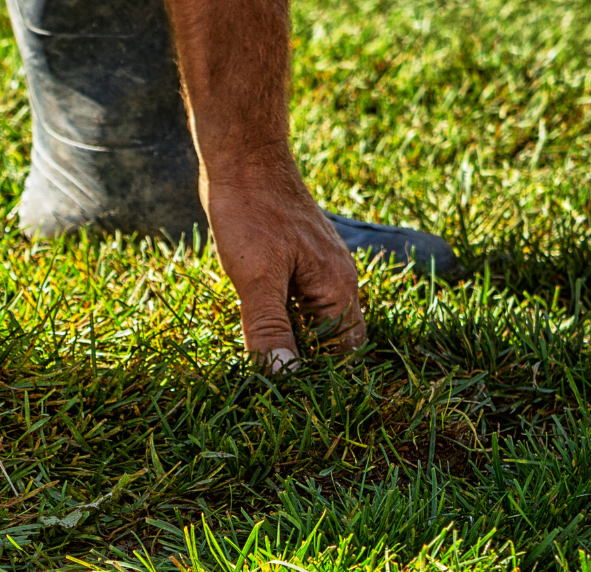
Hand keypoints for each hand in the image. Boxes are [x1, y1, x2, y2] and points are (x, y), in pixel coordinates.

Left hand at [204, 156, 364, 369]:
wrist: (243, 157)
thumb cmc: (252, 212)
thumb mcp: (256, 280)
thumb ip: (270, 329)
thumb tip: (285, 378)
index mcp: (338, 287)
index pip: (347, 349)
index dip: (323, 375)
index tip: (291, 396)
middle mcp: (337, 279)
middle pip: (333, 337)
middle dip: (307, 361)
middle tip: (271, 384)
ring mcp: (318, 267)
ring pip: (313, 319)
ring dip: (290, 339)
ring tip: (260, 360)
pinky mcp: (297, 258)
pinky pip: (298, 299)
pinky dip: (281, 316)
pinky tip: (253, 324)